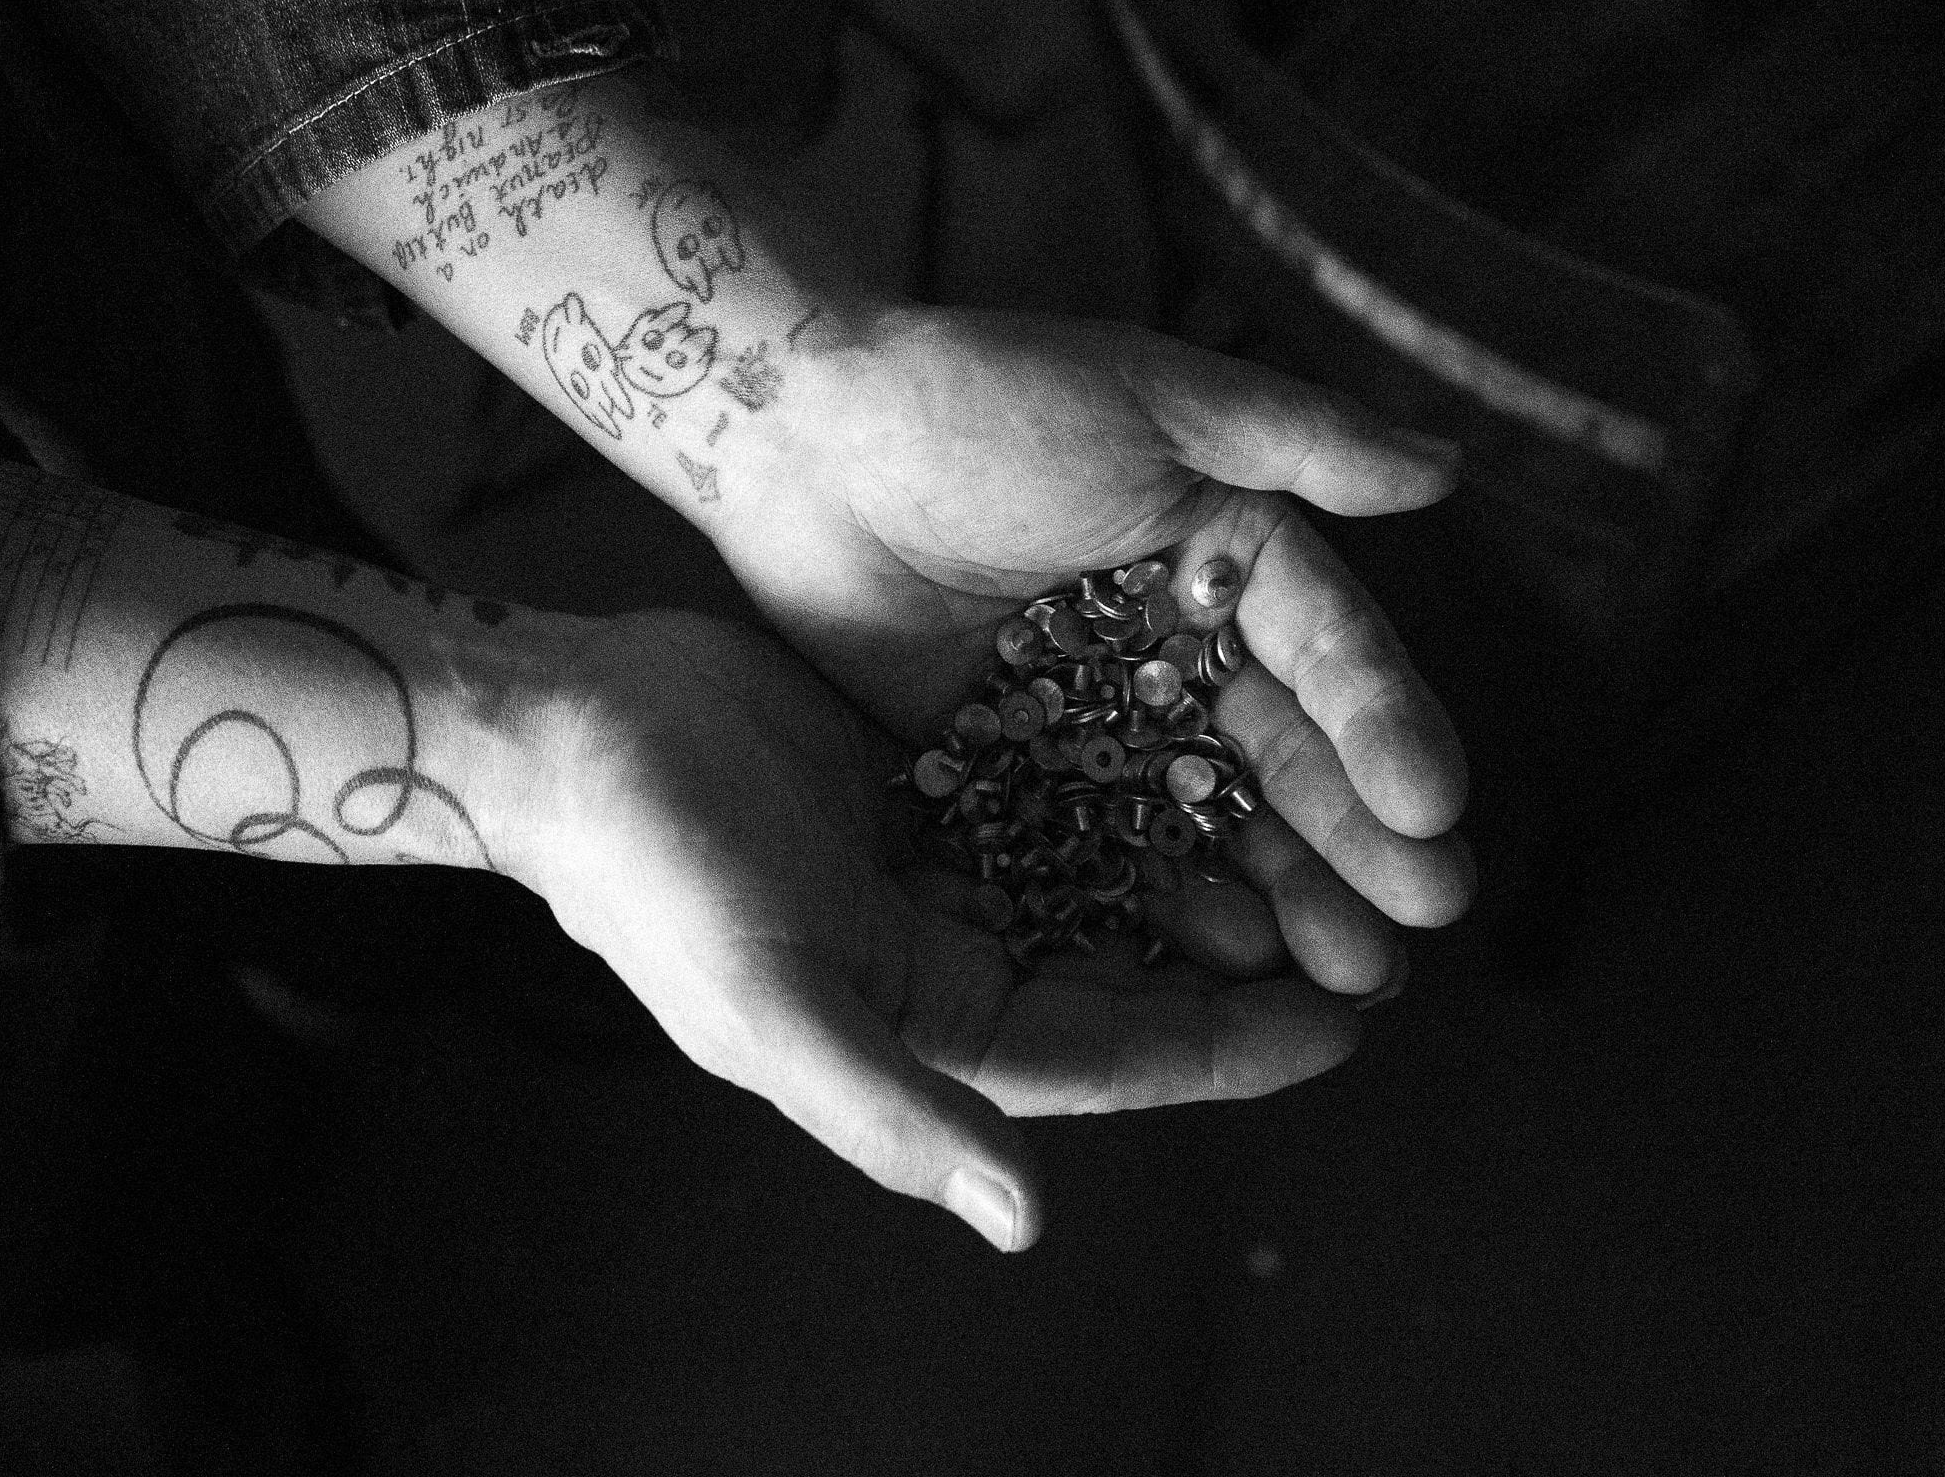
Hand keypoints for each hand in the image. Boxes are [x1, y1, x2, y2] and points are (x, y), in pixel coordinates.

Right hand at [505, 609, 1366, 1250]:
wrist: (566, 727)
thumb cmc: (657, 876)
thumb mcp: (776, 1004)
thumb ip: (896, 1111)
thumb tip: (1022, 1222)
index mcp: (926, 1021)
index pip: (1113, 1051)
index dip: (1233, 1045)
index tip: (1353, 1021)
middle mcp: (945, 950)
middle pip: (1132, 962)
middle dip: (1248, 953)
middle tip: (1378, 924)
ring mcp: (938, 853)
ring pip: (1107, 862)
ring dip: (1206, 854)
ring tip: (1322, 830)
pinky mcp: (925, 764)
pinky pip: (1054, 769)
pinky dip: (1130, 761)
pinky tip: (1214, 723)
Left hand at [713, 304, 1475, 975]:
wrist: (800, 435)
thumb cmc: (978, 393)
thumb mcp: (1147, 396)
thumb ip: (1297, 436)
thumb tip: (1449, 469)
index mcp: (1232, 552)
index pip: (1331, 654)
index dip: (1386, 730)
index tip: (1433, 809)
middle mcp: (1179, 640)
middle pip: (1285, 754)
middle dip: (1356, 836)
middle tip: (1421, 919)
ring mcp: (1097, 709)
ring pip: (1206, 814)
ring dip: (1282, 889)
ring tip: (1349, 973)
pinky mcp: (1014, 759)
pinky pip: (1098, 841)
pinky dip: (1154, 898)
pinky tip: (1212, 964)